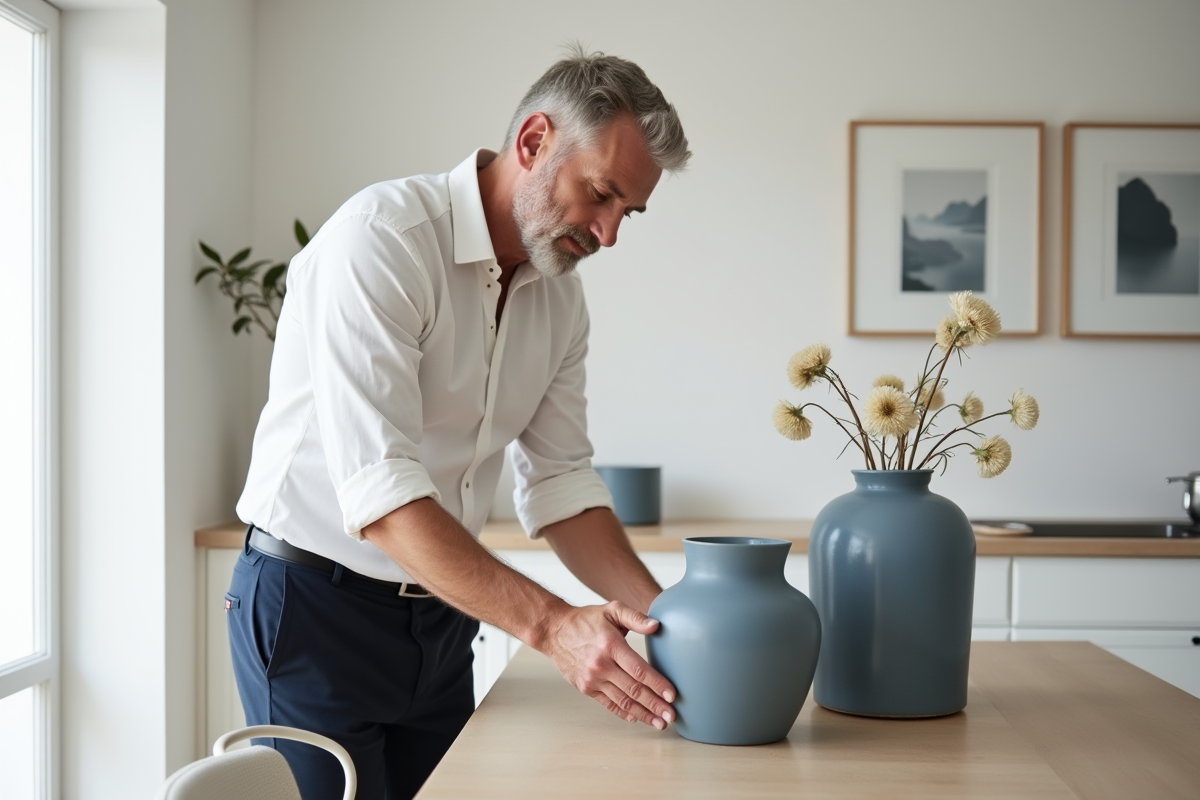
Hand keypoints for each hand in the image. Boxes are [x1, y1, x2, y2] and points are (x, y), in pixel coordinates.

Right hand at [541, 601, 675, 729]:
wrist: (554, 631)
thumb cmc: (586, 620)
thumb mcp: (612, 610)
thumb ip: (636, 617)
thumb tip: (657, 625)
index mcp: (611, 645)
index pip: (639, 670)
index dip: (657, 684)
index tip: (672, 696)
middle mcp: (601, 665)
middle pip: (634, 690)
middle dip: (655, 705)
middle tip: (671, 716)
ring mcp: (592, 679)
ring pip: (622, 701)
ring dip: (643, 714)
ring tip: (659, 722)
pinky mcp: (585, 688)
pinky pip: (608, 704)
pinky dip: (623, 713)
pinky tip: (636, 718)